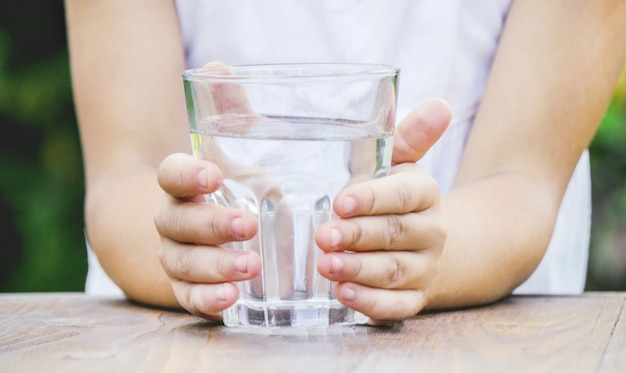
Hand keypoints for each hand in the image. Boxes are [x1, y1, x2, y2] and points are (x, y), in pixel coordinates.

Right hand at [154, 153, 261, 318]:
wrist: (222, 245)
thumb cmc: (243, 201)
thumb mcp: (252, 176)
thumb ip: (258, 147)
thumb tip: (281, 116)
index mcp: (184, 188)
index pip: (171, 174)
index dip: (187, 175)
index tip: (213, 177)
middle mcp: (172, 221)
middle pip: (177, 221)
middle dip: (213, 224)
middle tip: (249, 226)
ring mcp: (175, 257)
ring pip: (184, 262)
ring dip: (217, 264)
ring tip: (251, 266)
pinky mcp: (186, 290)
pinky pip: (189, 297)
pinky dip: (208, 298)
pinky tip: (231, 295)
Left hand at [315, 98, 451, 323]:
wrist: (426, 244)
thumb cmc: (396, 198)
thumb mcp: (400, 163)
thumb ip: (411, 135)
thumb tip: (440, 105)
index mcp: (425, 193)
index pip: (405, 194)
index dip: (374, 198)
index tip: (341, 201)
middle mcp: (431, 232)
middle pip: (395, 234)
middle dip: (358, 236)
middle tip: (324, 236)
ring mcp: (424, 268)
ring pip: (394, 271)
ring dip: (359, 269)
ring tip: (327, 266)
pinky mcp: (414, 298)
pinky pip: (397, 306)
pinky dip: (371, 303)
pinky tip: (343, 294)